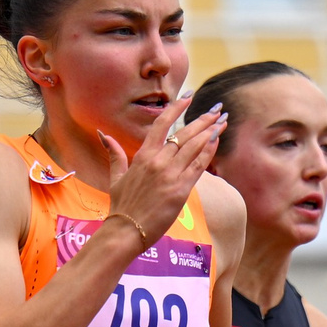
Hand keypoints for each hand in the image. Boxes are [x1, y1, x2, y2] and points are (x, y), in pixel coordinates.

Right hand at [99, 94, 228, 243]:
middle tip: (217, 109)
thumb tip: (104, 135)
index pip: (162, 123)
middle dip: (203, 119)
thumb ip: (114, 153)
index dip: (177, 108)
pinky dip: (209, 151)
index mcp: (142, 155)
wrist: (126, 230)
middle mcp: (157, 161)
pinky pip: (198, 165)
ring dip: (210, 131)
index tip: (189, 96)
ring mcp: (169, 174)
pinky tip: (217, 140)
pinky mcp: (180, 189)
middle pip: (184, 133)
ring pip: (194, 146)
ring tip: (222, 121)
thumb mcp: (116, 176)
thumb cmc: (121, 205)